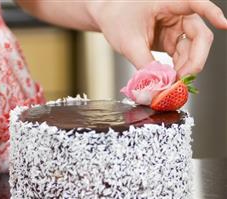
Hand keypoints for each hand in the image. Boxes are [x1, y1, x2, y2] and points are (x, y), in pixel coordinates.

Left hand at [87, 0, 226, 76]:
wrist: (108, 18)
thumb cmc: (116, 19)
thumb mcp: (129, 43)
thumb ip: (145, 66)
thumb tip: (158, 88)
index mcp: (167, 3)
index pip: (195, 3)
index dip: (212, 13)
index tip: (224, 24)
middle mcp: (177, 13)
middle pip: (199, 36)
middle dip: (194, 61)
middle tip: (182, 80)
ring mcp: (175, 27)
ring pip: (192, 49)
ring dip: (185, 68)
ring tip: (172, 84)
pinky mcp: (171, 39)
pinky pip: (181, 55)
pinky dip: (178, 68)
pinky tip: (171, 79)